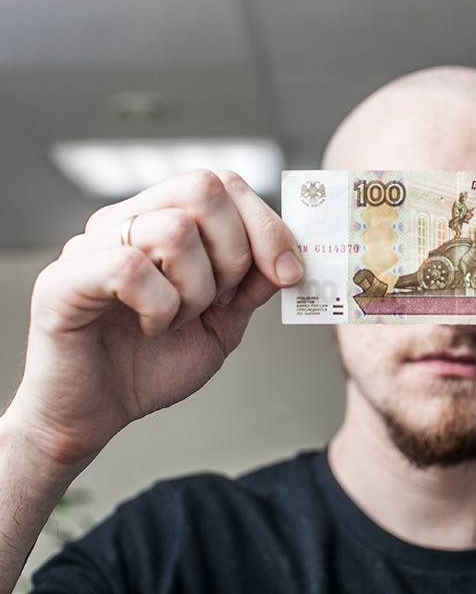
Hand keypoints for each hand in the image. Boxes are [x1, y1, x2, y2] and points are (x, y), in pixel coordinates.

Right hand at [7, 170, 302, 467]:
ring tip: (178, 320)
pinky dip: (160, 308)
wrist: (94, 414)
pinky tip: (154, 329)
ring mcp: (89, 246)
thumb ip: (254, 284)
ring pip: (174, 230)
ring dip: (197, 289)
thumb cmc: (151, 365)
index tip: (288, 274)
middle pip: (203, 189)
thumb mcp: (224, 323)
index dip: (267, 225)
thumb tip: (289, 255)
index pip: (223, 184)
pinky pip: (130, 268)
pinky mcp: (62, 281)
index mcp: (160, 221)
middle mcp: (124, 222)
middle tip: (222, 302)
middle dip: (236, 253)